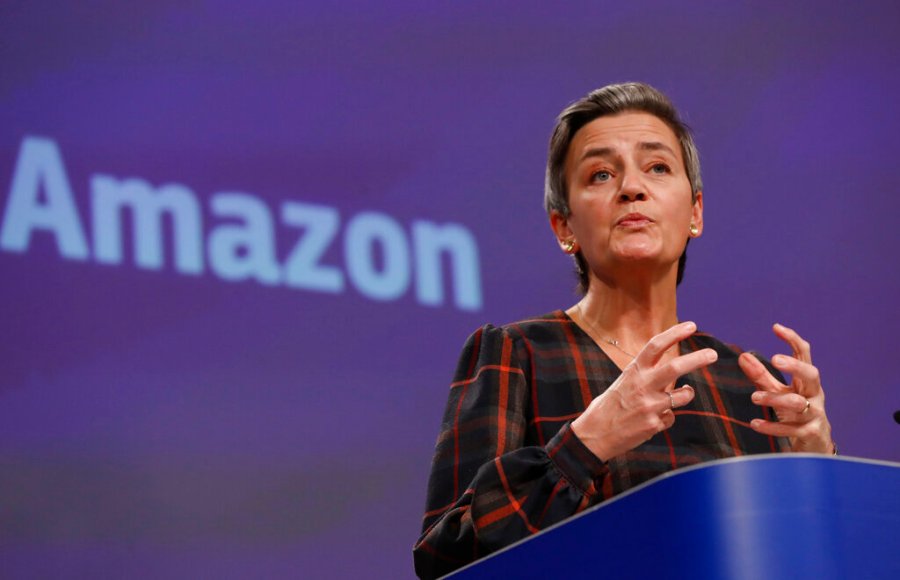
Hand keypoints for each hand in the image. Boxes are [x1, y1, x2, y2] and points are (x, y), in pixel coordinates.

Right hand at [571, 321, 718, 461]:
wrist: (594, 434)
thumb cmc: (610, 406)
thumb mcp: (624, 382)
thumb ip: (645, 376)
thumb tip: (671, 372)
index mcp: (633, 371)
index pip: (655, 346)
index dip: (674, 333)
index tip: (691, 326)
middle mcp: (642, 385)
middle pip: (675, 367)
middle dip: (697, 359)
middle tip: (713, 354)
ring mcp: (649, 406)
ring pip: (683, 395)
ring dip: (687, 393)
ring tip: (685, 392)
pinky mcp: (653, 424)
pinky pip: (671, 417)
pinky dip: (666, 417)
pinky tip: (652, 420)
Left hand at [738, 323, 833, 453]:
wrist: (814, 445)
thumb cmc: (795, 413)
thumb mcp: (778, 392)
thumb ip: (761, 376)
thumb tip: (742, 356)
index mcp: (807, 381)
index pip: (804, 355)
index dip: (792, 340)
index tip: (776, 327)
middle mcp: (814, 395)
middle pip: (811, 375)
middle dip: (795, 366)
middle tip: (775, 359)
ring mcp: (814, 415)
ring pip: (797, 403)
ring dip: (774, 399)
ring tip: (754, 397)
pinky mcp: (809, 433)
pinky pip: (791, 430)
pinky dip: (772, 427)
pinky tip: (754, 424)